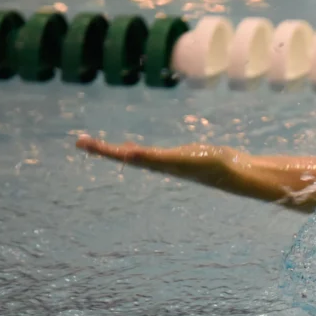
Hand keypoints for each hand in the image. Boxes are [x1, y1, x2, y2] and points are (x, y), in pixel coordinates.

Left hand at [75, 136, 228, 170]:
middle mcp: (156, 164)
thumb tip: (127, 153)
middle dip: (102, 150)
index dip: (101, 149)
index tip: (81, 142)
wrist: (234, 173)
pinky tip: (133, 147)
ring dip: (117, 150)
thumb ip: (152, 157)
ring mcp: (166, 162)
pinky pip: (149, 153)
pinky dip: (137, 149)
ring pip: (134, 156)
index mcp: (152, 164)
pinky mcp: (176, 158)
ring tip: (101, 146)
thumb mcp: (178, 158)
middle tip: (81, 142)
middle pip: (123, 156)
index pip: (121, 155)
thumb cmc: (208, 165)